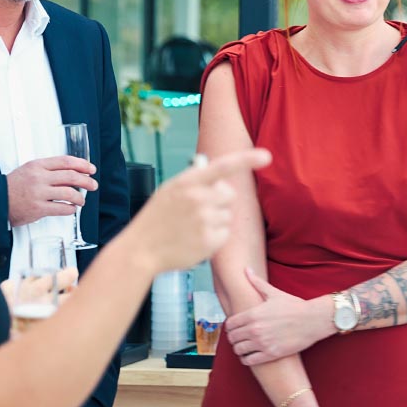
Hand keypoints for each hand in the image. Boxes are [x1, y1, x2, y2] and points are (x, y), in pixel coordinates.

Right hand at [6, 155, 96, 226]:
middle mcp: (39, 177)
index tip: (91, 169)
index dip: (82, 165)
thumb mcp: (29, 170)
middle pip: (71, 176)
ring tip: (81, 200)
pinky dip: (71, 209)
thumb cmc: (13, 186)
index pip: (66, 161)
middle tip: (93, 185)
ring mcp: (39, 193)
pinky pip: (62, 208)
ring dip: (80, 197)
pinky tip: (71, 209)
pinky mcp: (38, 208)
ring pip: (69, 193)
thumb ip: (48, 170)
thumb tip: (72, 173)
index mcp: (38, 165)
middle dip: (86, 181)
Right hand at [133, 148, 270, 273]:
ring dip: (215, 221)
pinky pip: (225, 234)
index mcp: (187, 182)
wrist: (140, 249)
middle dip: (220, 202)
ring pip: (227, 216)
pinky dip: (214, 238)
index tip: (266, 156)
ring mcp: (204, 221)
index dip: (246, 160)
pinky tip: (195, 240)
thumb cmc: (156, 218)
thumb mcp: (170, 191)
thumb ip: (195, 182)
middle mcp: (198, 199)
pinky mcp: (209, 241)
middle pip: (229, 195)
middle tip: (198, 211)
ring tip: (191, 228)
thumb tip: (223, 179)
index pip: (223, 166)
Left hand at [225, 268, 332, 365]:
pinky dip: (246, 359)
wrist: (313, 320)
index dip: (230, 327)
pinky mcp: (271, 354)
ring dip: (239, 349)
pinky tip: (250, 356)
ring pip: (238, 350)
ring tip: (244, 347)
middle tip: (239, 338)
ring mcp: (262, 343)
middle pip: (232, 338)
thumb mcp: (274, 293)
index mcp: (253, 314)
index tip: (234, 328)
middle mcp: (255, 329)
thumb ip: (257, 283)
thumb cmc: (294, 306)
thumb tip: (246, 269)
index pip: (230, 324)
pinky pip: (249, 361)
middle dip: (234, 338)